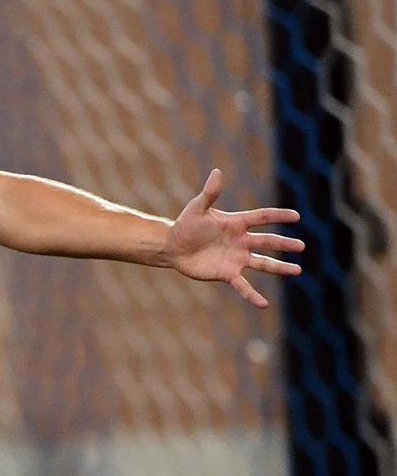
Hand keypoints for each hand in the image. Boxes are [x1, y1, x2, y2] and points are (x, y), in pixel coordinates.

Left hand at [164, 168, 302, 307]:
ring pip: (262, 263)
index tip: (296, 216)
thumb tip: (217, 172)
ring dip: (279, 267)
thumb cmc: (186, 225)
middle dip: (284, 244)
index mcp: (236, 223)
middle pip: (267, 242)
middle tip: (301, 246)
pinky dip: (252, 295)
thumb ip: (209, 193)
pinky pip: (243, 285)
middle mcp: (241, 241)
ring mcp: (236, 258)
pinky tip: (263, 304)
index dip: (278, 216)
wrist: (173, 246)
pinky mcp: (227, 273)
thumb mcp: (197, 208)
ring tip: (298, 270)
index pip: (261, 217)